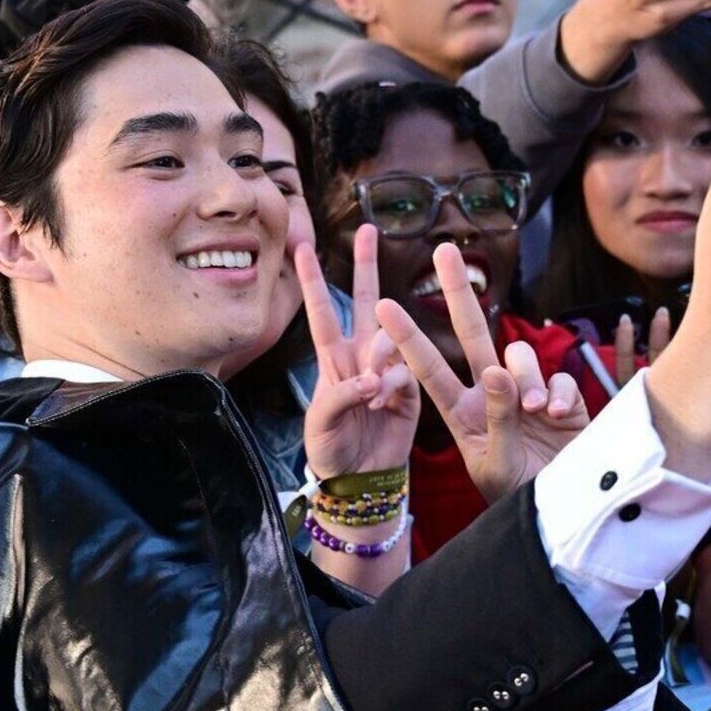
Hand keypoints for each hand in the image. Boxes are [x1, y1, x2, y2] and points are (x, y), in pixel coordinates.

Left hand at [298, 229, 418, 479]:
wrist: (359, 480)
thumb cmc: (330, 451)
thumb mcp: (321, 424)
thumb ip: (342, 396)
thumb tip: (372, 379)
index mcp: (331, 360)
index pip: (322, 313)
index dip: (312, 282)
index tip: (302, 249)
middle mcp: (360, 358)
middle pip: (365, 302)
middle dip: (366, 265)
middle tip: (368, 230)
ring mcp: (386, 371)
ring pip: (391, 337)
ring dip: (381, 356)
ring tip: (370, 394)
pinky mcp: (408, 392)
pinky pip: (405, 373)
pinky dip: (393, 386)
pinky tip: (381, 404)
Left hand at [376, 240, 590, 498]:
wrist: (563, 514)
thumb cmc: (517, 496)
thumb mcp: (496, 463)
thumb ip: (497, 417)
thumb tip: (498, 369)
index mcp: (461, 413)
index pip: (429, 369)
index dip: (406, 338)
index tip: (382, 306)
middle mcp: (490, 395)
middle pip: (471, 334)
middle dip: (458, 292)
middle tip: (443, 251)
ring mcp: (526, 394)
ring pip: (518, 356)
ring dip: (526, 377)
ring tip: (535, 411)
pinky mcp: (562, 398)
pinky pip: (558, 378)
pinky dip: (558, 394)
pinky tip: (559, 418)